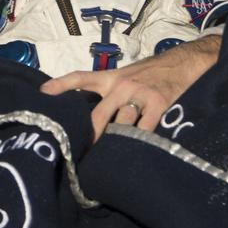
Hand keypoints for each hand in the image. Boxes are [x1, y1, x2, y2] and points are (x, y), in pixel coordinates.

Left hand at [40, 35, 220, 141]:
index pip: (81, 78)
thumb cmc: (154, 73)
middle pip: (97, 116)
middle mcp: (121, 85)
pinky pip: (145, 130)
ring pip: (120, 126)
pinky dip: (139, 144)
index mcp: (111, 77)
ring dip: (114, 145)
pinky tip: (134, 156)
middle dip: (88, 137)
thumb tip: (92, 117)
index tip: (42, 95)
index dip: (60, 85)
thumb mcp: (128, 75)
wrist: (185, 62)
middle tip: (78, 158)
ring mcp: (139, 94)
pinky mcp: (159, 104)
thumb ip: (110, 91)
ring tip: (106, 165)